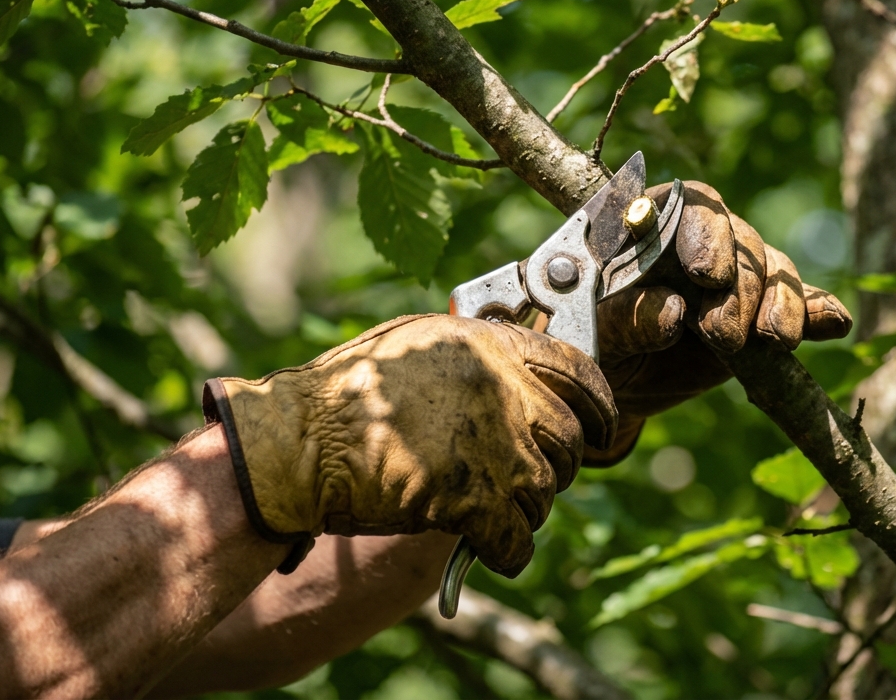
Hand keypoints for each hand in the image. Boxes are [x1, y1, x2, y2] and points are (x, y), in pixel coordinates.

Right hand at [203, 314, 615, 576]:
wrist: (295, 443)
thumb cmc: (345, 392)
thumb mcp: (418, 343)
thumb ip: (478, 354)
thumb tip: (524, 368)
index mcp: (490, 346)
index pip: (580, 371)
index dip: (599, 403)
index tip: (600, 423)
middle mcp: (501, 391)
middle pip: (566, 439)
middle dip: (555, 464)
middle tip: (528, 475)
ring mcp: (490, 447)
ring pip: (545, 492)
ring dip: (526, 508)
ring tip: (494, 508)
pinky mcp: (470, 501)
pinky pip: (516, 539)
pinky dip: (508, 551)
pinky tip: (491, 548)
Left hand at [588, 182, 850, 465]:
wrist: (619, 386)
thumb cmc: (593, 348)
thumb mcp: (595, 338)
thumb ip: (626, 321)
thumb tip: (673, 312)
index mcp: (651, 228)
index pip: (688, 206)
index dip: (705, 232)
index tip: (706, 274)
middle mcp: (701, 241)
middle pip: (739, 240)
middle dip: (739, 288)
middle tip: (722, 336)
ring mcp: (737, 275)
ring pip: (774, 269)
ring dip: (780, 303)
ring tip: (771, 342)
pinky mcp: (764, 311)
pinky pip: (803, 303)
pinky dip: (819, 312)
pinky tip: (833, 325)